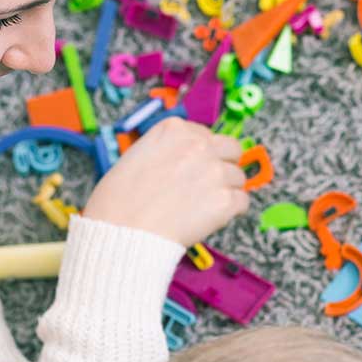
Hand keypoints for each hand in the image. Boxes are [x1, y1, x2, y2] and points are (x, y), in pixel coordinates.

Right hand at [83, 118, 248, 246]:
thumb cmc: (119, 201)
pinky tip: (210, 218)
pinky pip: (242, 202)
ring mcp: (215, 172)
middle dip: (223, 165)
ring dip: (225, 191)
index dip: (202, 154)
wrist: (122, 231)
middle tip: (207, 185)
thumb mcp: (137, 155)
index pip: (206, 135)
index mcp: (175, 130)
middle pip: (232, 150)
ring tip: (201, 207)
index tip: (195, 168)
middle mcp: (199, 145)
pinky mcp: (225, 200)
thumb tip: (186, 160)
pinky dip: (230, 212)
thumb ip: (168, 150)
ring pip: (238, 178)